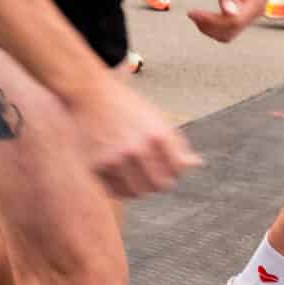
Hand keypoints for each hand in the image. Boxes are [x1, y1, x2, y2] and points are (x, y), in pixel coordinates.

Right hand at [74, 76, 201, 198]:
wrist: (87, 92)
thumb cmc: (123, 103)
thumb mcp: (156, 116)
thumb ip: (177, 142)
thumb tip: (196, 164)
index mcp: (157, 134)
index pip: (178, 170)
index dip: (175, 169)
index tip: (167, 165)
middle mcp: (137, 148)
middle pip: (160, 185)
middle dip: (158, 180)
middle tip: (149, 171)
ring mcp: (115, 159)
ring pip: (137, 192)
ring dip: (138, 185)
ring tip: (132, 170)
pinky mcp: (96, 166)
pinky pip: (115, 190)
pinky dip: (118, 185)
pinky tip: (116, 170)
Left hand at [189, 0, 265, 41]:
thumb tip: (230, 13)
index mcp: (258, 0)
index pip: (235, 22)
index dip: (212, 21)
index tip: (192, 12)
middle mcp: (257, 10)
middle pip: (232, 31)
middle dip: (210, 26)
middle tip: (192, 14)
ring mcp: (249, 13)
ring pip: (229, 34)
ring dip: (210, 29)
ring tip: (194, 15)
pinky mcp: (240, 13)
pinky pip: (226, 28)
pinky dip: (212, 26)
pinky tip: (200, 16)